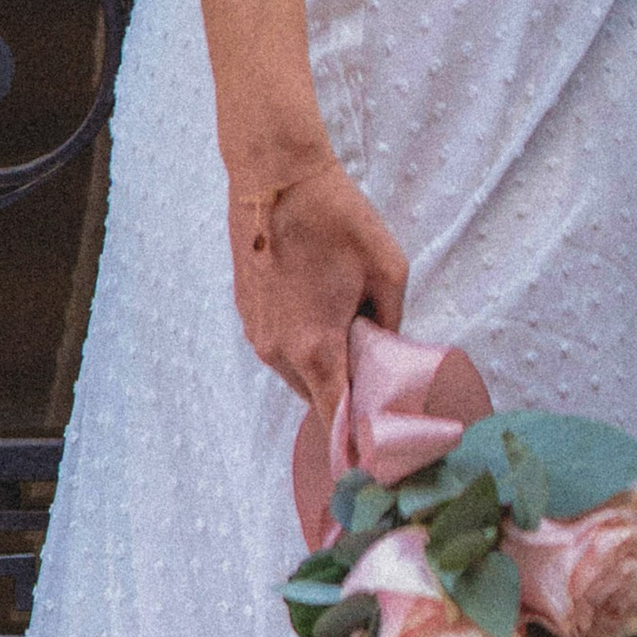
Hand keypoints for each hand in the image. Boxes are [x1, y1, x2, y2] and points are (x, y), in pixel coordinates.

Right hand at [230, 153, 407, 430]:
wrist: (275, 175)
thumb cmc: (336, 218)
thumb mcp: (388, 268)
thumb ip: (391, 320)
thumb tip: (384, 345)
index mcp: (315, 347)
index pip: (335, 417)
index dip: (354, 443)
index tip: (370, 460)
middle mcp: (278, 351)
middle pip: (317, 395)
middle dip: (345, 391)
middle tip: (375, 370)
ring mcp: (256, 333)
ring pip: (296, 371)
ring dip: (322, 364)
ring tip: (349, 328)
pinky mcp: (246, 312)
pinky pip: (279, 345)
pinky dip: (301, 341)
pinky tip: (320, 307)